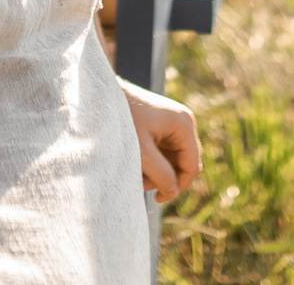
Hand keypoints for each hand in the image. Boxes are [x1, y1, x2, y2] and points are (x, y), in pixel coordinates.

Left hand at [123, 79, 201, 200]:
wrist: (102, 95)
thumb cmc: (121, 120)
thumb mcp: (141, 151)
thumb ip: (160, 174)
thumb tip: (173, 191)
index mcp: (184, 125)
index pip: (192, 166)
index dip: (178, 186)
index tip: (158, 198)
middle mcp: (183, 122)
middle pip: (183, 164)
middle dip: (164, 177)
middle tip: (140, 181)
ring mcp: (173, 123)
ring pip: (172, 160)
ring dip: (156, 171)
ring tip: (134, 170)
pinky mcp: (162, 125)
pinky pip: (163, 151)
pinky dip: (152, 161)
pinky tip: (135, 162)